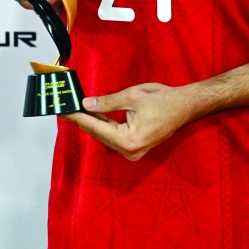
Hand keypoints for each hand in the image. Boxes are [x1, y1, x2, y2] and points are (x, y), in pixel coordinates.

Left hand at [64, 83, 205, 160]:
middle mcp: (130, 151)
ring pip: (106, 136)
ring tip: (76, 111)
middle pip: (99, 134)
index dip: (78, 118)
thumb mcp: (132, 96)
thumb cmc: (163, 100)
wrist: (185, 106)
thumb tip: (86, 104)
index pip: (96, 127)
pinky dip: (104, 126)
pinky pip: (115, 137)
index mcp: (128, 140)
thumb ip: (107, 102)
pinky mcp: (136, 147)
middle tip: (66, 109)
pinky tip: (94, 117)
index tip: (63, 111)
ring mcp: (133, 152)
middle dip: (83, 121)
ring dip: (92, 124)